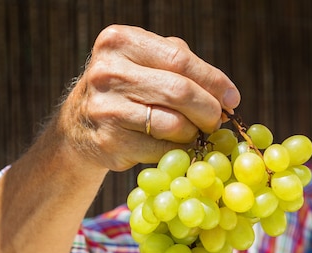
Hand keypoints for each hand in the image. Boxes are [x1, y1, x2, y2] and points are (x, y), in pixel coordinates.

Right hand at [56, 24, 240, 171]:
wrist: (79, 127)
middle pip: (180, 92)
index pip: (180, 59)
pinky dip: (178, 151)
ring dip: (193, 133)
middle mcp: (109, 72)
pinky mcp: (109, 142)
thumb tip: (227, 96)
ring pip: (173, 124)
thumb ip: (182, 66)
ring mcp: (106, 108)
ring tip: (194, 133)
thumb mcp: (144, 62)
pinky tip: (177, 147)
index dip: (214, 81)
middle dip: (208, 110)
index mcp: (120, 42)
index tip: (232, 99)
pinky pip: (161, 150)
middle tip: (217, 121)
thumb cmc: (125, 90)